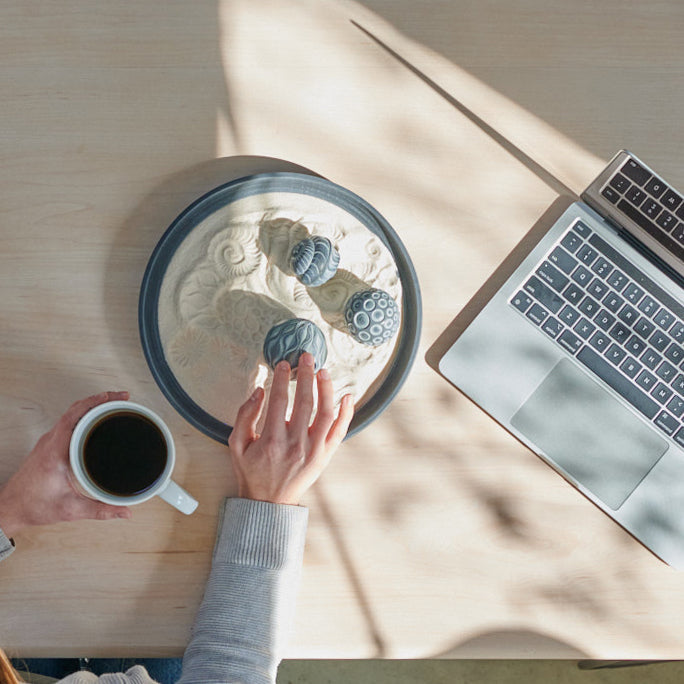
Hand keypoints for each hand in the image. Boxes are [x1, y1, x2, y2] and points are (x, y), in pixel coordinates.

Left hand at [0, 391, 132, 538]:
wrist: (11, 508)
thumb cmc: (33, 505)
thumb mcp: (71, 509)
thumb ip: (101, 510)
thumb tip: (124, 511)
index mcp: (55, 451)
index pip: (75, 416)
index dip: (96, 402)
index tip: (114, 398)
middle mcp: (50, 442)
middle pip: (76, 409)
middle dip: (101, 400)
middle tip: (122, 398)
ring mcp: (49, 442)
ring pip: (72, 415)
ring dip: (93, 407)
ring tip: (113, 407)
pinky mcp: (50, 446)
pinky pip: (69, 423)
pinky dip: (85, 417)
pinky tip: (97, 422)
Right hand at [228, 353, 353, 504]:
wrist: (269, 503)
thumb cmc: (252, 473)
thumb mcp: (237, 444)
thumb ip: (245, 415)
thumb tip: (260, 391)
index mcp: (272, 439)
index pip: (279, 399)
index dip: (281, 378)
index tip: (283, 364)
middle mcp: (295, 443)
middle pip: (304, 401)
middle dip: (306, 375)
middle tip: (307, 357)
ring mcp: (313, 450)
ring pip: (326, 413)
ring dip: (326, 389)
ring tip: (323, 371)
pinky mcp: (324, 456)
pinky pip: (339, 432)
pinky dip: (346, 414)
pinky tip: (347, 396)